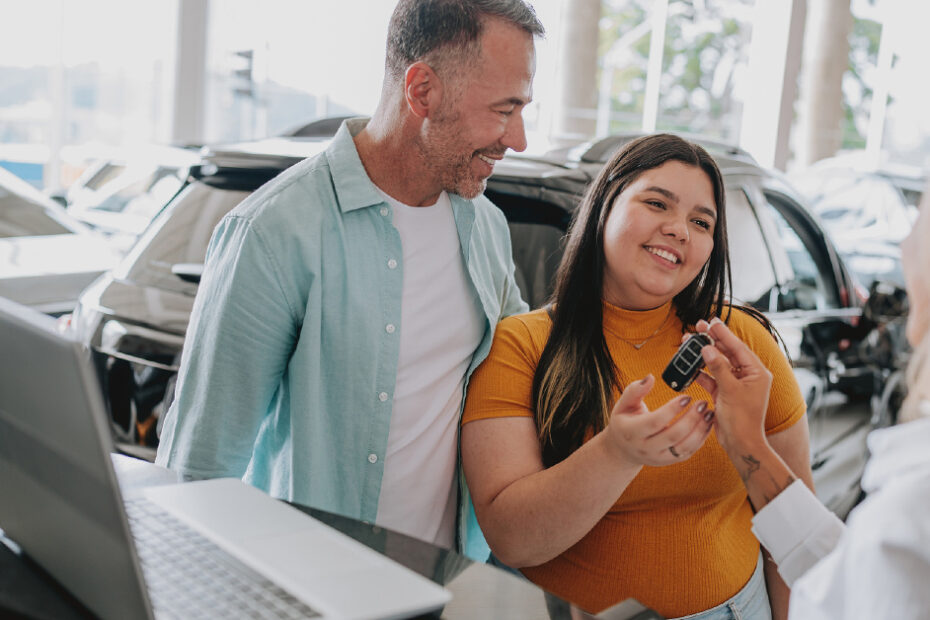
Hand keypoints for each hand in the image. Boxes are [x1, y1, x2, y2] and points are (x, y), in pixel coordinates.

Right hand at [604, 374, 713, 467]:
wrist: (622, 449)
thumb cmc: (624, 421)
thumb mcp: (623, 404)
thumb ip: (635, 390)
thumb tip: (650, 377)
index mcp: (631, 432)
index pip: (655, 421)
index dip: (673, 409)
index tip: (687, 397)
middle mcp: (644, 447)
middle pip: (673, 435)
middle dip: (691, 419)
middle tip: (702, 403)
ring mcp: (658, 457)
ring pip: (683, 447)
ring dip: (699, 430)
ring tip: (708, 413)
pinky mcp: (669, 461)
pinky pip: (688, 452)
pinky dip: (700, 439)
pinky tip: (706, 425)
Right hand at [692, 317, 771, 456]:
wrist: (740, 445)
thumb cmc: (742, 419)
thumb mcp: (730, 389)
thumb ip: (718, 367)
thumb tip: (707, 348)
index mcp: (757, 372)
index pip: (738, 347)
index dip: (723, 334)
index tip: (711, 322)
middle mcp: (748, 376)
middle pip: (727, 353)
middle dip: (711, 341)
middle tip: (698, 327)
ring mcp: (736, 385)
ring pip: (717, 364)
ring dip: (703, 356)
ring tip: (688, 343)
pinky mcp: (725, 394)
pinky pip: (711, 378)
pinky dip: (701, 372)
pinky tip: (690, 366)